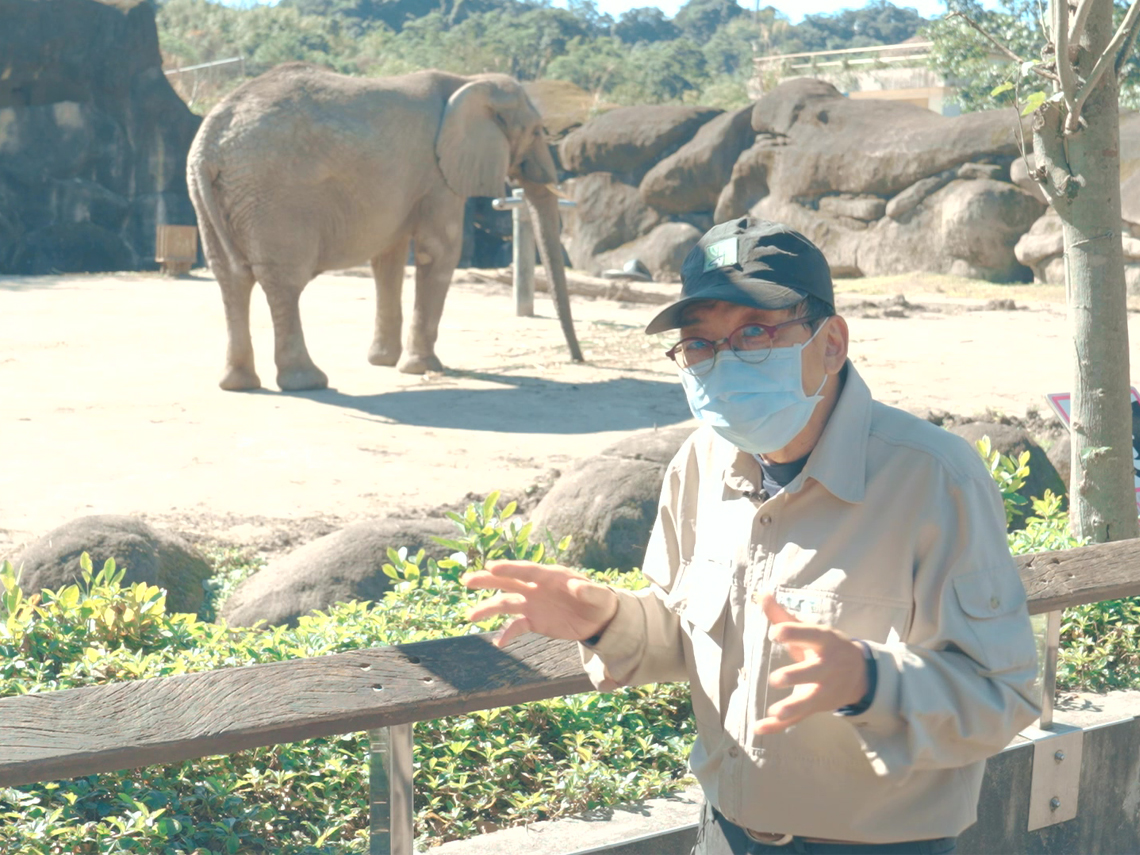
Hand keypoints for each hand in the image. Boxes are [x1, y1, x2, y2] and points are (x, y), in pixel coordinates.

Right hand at [462, 560, 618, 647]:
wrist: (598, 618)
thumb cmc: (599, 601)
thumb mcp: (599, 596)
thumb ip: (589, 590)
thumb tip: (577, 586)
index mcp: (550, 576)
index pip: (527, 571)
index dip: (510, 569)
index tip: (491, 567)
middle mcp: (536, 588)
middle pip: (508, 582)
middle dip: (487, 580)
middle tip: (466, 580)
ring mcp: (533, 604)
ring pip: (506, 603)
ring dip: (488, 608)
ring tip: (470, 616)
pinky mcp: (534, 621)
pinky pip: (516, 626)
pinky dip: (507, 634)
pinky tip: (498, 643)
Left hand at [754, 593, 868, 734]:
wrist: (861, 674)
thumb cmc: (827, 647)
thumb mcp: (811, 630)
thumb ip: (783, 616)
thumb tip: (761, 594)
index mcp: (825, 642)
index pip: (811, 635)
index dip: (794, 633)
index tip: (775, 632)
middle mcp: (827, 667)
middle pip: (813, 672)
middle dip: (796, 676)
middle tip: (776, 679)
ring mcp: (824, 690)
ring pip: (809, 701)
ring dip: (793, 707)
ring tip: (775, 711)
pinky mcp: (817, 707)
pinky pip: (797, 719)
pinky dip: (778, 726)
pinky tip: (759, 728)